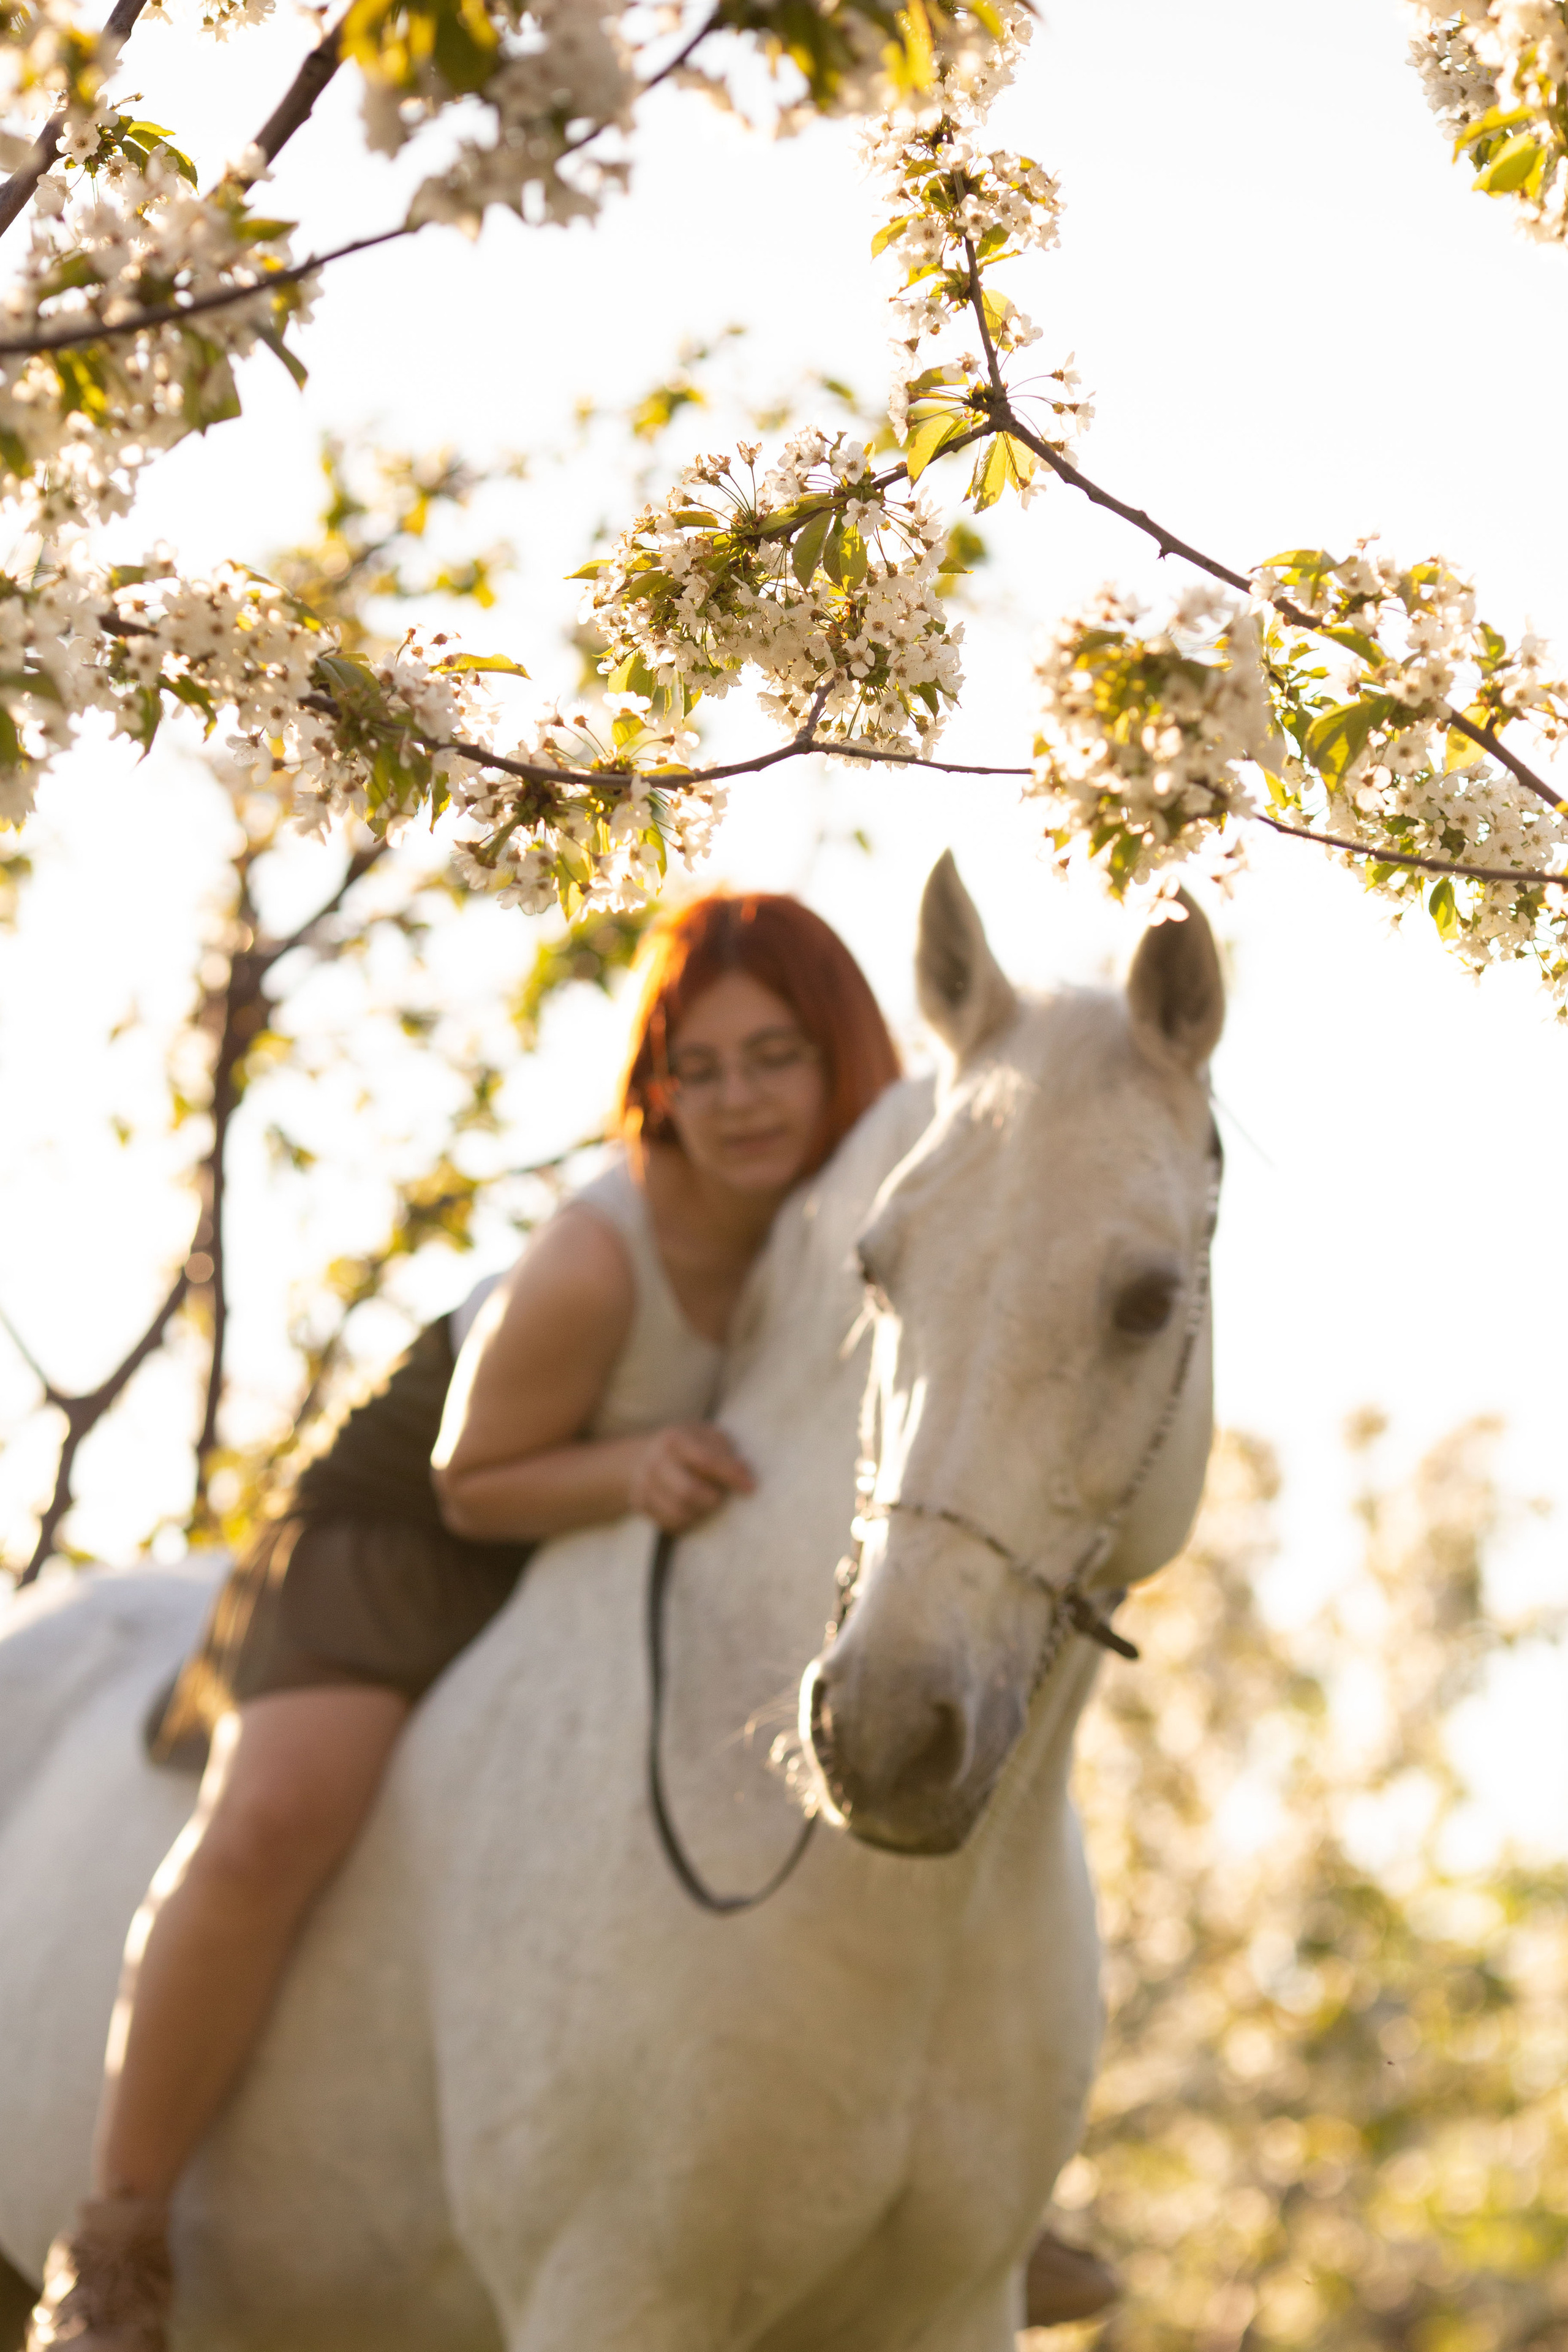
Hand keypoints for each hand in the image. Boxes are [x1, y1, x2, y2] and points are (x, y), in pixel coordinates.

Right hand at [627, 1422, 754, 1532]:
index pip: (706, 1460)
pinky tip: (694, 1511)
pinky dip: (688, 1522)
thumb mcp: (705, 1436)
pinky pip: (670, 1524)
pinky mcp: (641, 1505)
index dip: (731, 1475)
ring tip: (708, 1503)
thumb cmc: (686, 1446)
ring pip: (679, 1512)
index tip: (751, 1488)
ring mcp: (645, 1484)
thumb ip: (725, 1451)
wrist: (641, 1457)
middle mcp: (656, 1461)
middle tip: (721, 1497)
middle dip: (713, 1499)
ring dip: (701, 1513)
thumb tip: (744, 1473)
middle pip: (688, 1491)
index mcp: (675, 1438)